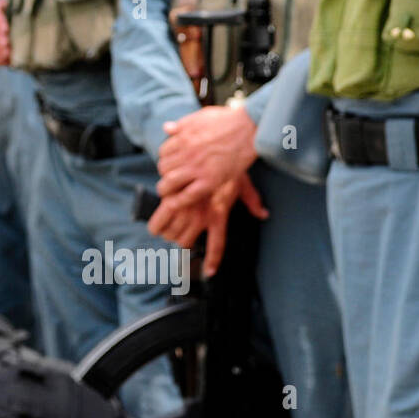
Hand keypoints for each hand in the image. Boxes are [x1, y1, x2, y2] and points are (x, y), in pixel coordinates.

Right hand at [148, 172, 264, 276]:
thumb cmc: (228, 163)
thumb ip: (251, 200)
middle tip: (174, 235)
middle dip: (178, 240)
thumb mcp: (242, 183)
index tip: (209, 272)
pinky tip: (155, 225)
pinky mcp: (172, 199)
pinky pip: (160, 219)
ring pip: (171, 233)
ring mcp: (186, 209)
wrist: (212, 146)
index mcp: (219, 214)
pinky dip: (157, 222)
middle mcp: (201, 216)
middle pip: (184, 242)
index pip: (217, 244)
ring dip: (167, 233)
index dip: (213, 260)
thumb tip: (263, 213)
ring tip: (163, 229)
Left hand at [156, 104, 263, 212]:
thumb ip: (181, 124)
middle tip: (170, 178)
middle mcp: (187, 153)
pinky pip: (188, 195)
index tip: (171, 163)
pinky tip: (175, 203)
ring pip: (170, 182)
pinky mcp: (211, 180)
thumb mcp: (200, 117)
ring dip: (166, 189)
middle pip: (164, 167)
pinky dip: (179, 201)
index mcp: (183, 138)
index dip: (165, 159)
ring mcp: (198, 168)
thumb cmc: (228, 120)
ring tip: (167, 192)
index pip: (162, 152)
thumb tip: (166, 128)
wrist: (249, 128)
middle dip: (165, 173)